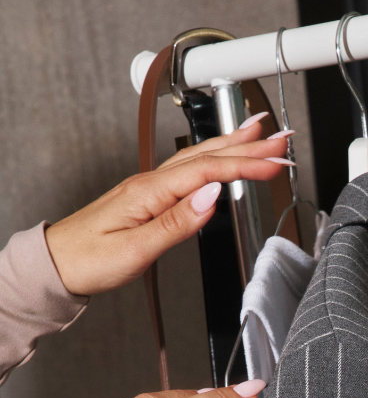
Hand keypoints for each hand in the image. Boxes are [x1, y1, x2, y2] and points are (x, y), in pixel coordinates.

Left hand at [44, 117, 295, 295]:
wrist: (57, 265)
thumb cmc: (89, 260)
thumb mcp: (135, 249)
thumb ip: (176, 222)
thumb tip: (210, 197)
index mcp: (150, 192)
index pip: (208, 172)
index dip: (245, 166)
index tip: (275, 163)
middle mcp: (150, 183)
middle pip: (207, 156)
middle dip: (247, 145)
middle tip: (280, 137)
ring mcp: (150, 188)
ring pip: (199, 158)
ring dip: (231, 144)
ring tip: (258, 133)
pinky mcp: (149, 198)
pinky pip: (188, 170)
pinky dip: (212, 159)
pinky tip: (221, 159)